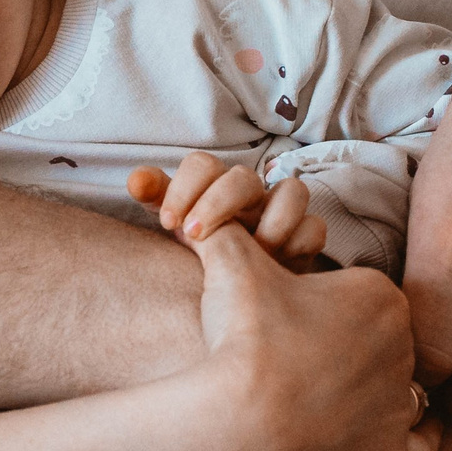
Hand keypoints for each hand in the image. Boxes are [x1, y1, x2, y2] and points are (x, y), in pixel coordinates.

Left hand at [129, 154, 326, 268]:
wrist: (238, 286)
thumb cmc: (204, 247)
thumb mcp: (177, 223)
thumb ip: (158, 198)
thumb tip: (137, 180)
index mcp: (213, 186)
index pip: (202, 164)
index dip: (184, 187)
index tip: (169, 223)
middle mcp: (250, 195)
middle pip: (244, 176)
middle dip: (218, 203)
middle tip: (196, 236)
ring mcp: (282, 214)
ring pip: (294, 191)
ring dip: (270, 221)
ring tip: (249, 253)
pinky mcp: (306, 240)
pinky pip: (314, 228)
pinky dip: (297, 244)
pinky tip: (276, 266)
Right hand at [193, 227, 438, 450]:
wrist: (239, 423)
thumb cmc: (242, 339)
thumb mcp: (231, 265)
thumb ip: (225, 231)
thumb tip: (204, 217)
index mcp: (381, 297)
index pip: (360, 294)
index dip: (324, 305)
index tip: (292, 318)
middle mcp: (406, 349)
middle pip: (380, 341)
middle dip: (348, 347)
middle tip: (298, 358)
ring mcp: (402, 407)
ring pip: (397, 391)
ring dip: (370, 393)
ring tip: (322, 398)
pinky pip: (416, 447)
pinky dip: (398, 441)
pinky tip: (369, 435)